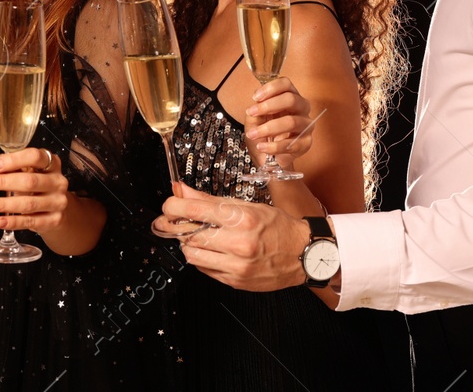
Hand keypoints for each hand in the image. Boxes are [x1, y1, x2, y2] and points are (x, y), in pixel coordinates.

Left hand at [0, 148, 70, 233]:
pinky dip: (13, 222)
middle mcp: (58, 181)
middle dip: (2, 182)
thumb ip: (16, 166)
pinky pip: (31, 221)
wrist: (58, 209)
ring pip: (28, 203)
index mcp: (52, 163)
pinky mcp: (54, 220)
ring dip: (3, 204)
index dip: (13, 160)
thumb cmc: (39, 185)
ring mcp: (57, 202)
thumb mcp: (31, 171)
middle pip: (29, 181)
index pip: (35, 157)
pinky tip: (0, 221)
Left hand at [158, 184, 310, 292]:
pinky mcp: (235, 281)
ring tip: (195, 236)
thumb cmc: (278, 227)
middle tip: (172, 220)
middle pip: (188, 235)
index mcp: (242, 219)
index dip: (174, 206)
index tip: (169, 205)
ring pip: (192, 255)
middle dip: (175, 226)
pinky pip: (204, 269)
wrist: (303, 255)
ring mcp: (236, 266)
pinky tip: (210, 250)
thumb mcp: (247, 205)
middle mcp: (238, 243)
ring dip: (187, 244)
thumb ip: (211, 200)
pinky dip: (201, 258)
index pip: (195, 211)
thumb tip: (183, 191)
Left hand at [244, 77, 313, 170]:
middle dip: (268, 105)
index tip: (255, 97)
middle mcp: (302, 108)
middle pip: (291, 99)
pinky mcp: (306, 143)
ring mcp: (306, 125)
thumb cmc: (264, 133)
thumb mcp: (255, 119)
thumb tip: (257, 101)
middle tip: (251, 112)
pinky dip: (273, 146)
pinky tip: (262, 146)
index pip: (286, 84)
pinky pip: (291, 143)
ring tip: (253, 134)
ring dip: (268, 128)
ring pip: (291, 122)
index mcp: (290, 96)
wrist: (268, 158)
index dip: (271, 88)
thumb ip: (256, 109)